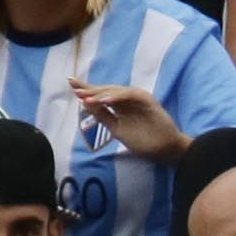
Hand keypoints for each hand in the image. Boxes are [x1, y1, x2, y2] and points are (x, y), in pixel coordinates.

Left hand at [71, 81, 187, 161]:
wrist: (164, 150)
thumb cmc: (143, 142)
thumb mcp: (116, 129)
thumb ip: (103, 116)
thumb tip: (85, 103)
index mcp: (120, 106)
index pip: (101, 95)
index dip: (87, 89)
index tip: (71, 85)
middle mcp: (127, 100)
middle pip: (106, 90)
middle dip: (91, 89)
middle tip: (75, 87)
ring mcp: (137, 98)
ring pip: (116, 91)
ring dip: (101, 94)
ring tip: (86, 98)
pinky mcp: (147, 99)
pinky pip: (129, 95)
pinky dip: (116, 97)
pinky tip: (104, 101)